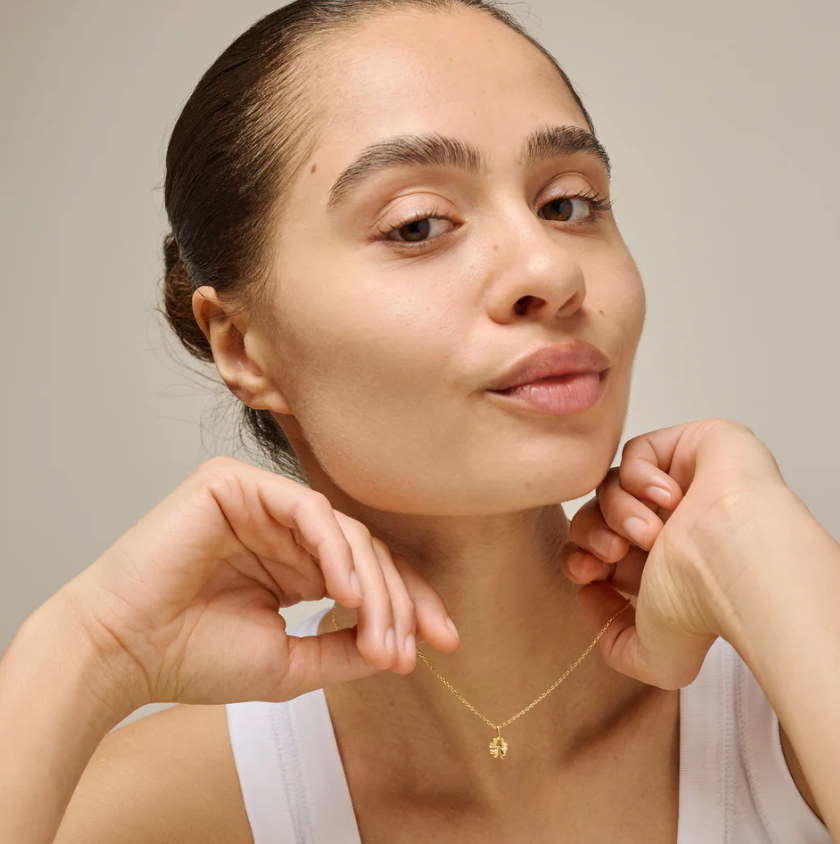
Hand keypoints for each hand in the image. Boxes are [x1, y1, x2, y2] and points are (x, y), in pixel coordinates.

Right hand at [56, 457, 459, 717]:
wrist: (125, 652)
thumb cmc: (195, 657)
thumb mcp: (291, 663)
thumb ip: (345, 649)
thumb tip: (400, 647)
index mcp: (295, 564)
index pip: (369, 573)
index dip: (410, 604)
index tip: (443, 644)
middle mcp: (284, 529)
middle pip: (367, 550)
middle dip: (399, 601)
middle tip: (411, 650)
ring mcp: (262, 502)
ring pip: (344, 530)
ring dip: (372, 585)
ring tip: (382, 635)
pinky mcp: (237, 483)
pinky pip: (307, 509)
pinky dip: (334, 551)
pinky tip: (347, 595)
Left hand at [559, 418, 794, 689]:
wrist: (733, 559)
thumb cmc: (702, 602)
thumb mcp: (655, 657)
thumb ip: (617, 646)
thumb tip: (592, 599)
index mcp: (660, 565)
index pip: (596, 553)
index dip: (578, 560)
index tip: (584, 574)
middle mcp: (668, 524)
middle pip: (595, 516)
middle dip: (591, 535)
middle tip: (611, 552)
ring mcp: (680, 484)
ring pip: (611, 485)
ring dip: (619, 511)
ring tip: (648, 533)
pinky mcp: (689, 446)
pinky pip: (636, 452)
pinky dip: (641, 476)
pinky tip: (671, 497)